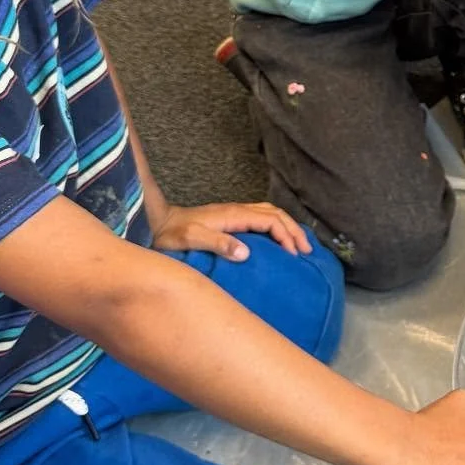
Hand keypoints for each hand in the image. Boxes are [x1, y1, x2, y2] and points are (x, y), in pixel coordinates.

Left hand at [151, 202, 312, 262]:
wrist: (157, 224)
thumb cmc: (172, 235)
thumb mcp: (191, 240)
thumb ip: (218, 244)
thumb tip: (247, 252)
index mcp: (233, 215)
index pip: (270, 220)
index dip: (285, 235)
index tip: (294, 254)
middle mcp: (237, 211)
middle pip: (276, 214)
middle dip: (294, 230)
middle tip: (307, 251)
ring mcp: (234, 213)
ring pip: (271, 213)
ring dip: (288, 227)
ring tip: (300, 245)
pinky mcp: (231, 220)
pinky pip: (263, 218)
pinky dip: (277, 226)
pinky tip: (279, 239)